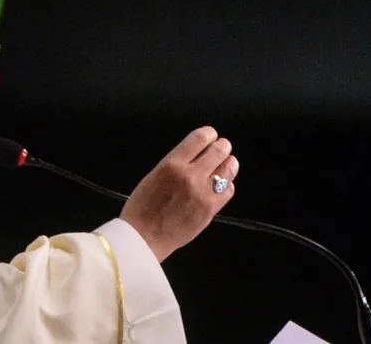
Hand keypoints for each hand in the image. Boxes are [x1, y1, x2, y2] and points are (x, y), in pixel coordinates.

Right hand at [120, 126, 237, 261]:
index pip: (199, 138)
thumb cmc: (142, 207)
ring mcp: (203, 193)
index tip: (211, 135)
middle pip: (219, 151)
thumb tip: (195, 156)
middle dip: (222, 147)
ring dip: (228, 163)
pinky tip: (220, 185)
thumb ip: (175, 164)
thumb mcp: (153, 176)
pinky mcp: (211, 209)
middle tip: (222, 148)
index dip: (209, 134)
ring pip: (228, 170)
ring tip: (226, 164)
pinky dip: (227, 185)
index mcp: (171, 164)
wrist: (144, 237)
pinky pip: (228, 191)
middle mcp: (190, 175)